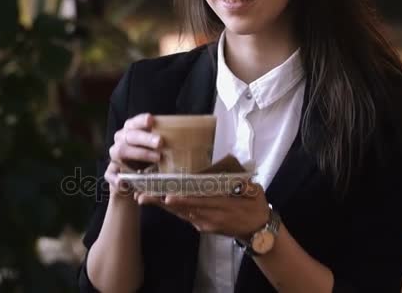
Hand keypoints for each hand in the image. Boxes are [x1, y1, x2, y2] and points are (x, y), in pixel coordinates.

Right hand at [105, 113, 162, 197]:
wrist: (134, 184)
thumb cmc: (150, 162)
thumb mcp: (158, 151)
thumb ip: (164, 144)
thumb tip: (186, 138)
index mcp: (131, 131)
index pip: (134, 122)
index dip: (141, 120)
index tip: (151, 120)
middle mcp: (121, 141)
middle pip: (130, 136)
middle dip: (145, 138)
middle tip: (160, 142)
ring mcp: (114, 157)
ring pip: (121, 151)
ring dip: (139, 154)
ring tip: (156, 158)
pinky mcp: (110, 173)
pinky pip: (111, 175)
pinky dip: (117, 179)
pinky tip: (125, 183)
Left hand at [138, 181, 269, 239]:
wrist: (258, 231)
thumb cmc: (256, 206)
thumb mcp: (254, 192)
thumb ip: (242, 183)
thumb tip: (232, 170)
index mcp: (224, 207)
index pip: (200, 202)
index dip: (183, 200)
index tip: (167, 195)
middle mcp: (210, 218)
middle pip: (183, 209)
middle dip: (162, 202)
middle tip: (143, 196)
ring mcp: (204, 224)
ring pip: (180, 214)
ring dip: (161, 206)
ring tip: (143, 197)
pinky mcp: (201, 226)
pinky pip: (184, 217)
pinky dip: (170, 209)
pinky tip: (157, 201)